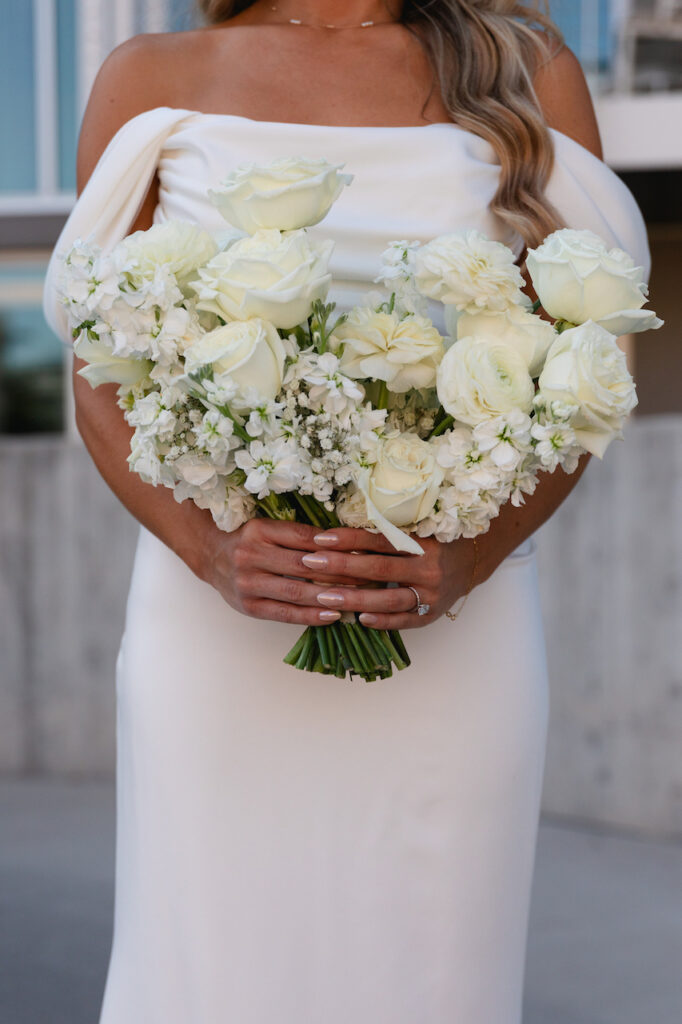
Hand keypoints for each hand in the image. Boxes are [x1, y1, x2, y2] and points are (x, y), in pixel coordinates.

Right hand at [205, 519, 367, 625]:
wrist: (212, 558)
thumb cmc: (249, 541)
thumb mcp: (269, 528)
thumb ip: (298, 534)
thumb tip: (344, 541)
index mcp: (259, 530)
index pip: (305, 537)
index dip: (335, 545)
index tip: (362, 551)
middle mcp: (251, 554)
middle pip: (304, 565)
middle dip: (339, 572)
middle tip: (369, 577)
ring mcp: (248, 582)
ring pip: (296, 590)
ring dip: (329, 596)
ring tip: (357, 599)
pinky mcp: (249, 606)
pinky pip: (285, 613)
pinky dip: (311, 615)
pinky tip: (332, 615)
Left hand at [298, 528, 478, 630]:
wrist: (472, 563)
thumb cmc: (435, 542)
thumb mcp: (416, 531)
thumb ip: (385, 535)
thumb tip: (339, 535)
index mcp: (423, 542)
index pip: (379, 540)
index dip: (349, 539)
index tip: (320, 539)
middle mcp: (429, 569)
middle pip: (380, 569)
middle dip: (342, 567)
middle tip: (311, 564)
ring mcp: (432, 595)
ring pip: (389, 599)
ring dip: (355, 598)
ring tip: (325, 597)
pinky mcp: (432, 615)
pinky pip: (405, 621)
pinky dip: (383, 621)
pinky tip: (359, 620)